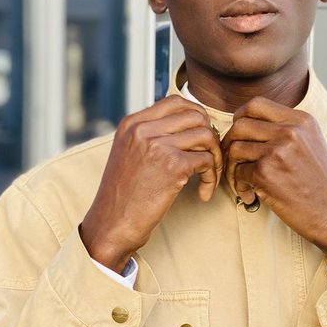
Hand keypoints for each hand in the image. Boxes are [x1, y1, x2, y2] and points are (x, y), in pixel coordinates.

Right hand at [80, 96, 221, 271]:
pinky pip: (207, 161)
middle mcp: (143, 129)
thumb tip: (186, 126)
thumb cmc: (123, 196)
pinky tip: (203, 193)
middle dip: (210, 137)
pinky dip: (211, 178)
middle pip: (196, 116)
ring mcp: (157, 145)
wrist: (111, 225)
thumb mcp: (129, 155)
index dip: (197, 118)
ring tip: (208, 177)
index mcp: (132, 123)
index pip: (176, 101)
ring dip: (215, 158)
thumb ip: (150, 136)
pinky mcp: (171, 166)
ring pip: (206, 135)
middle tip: (209, 159)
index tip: (200, 140)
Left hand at [222, 97, 326, 266]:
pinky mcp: (266, 172)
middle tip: (234, 161)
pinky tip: (251, 196)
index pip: (256, 104)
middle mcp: (290, 131)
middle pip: (240, 124)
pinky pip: (238, 172)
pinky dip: (239, 186)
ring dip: (232, 167)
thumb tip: (247, 124)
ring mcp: (278, 150)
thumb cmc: (320, 185)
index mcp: (301, 120)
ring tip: (243, 182)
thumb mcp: (311, 144)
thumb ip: (286, 130)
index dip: (240, 118)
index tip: (240, 135)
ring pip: (235, 148)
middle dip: (230, 143)